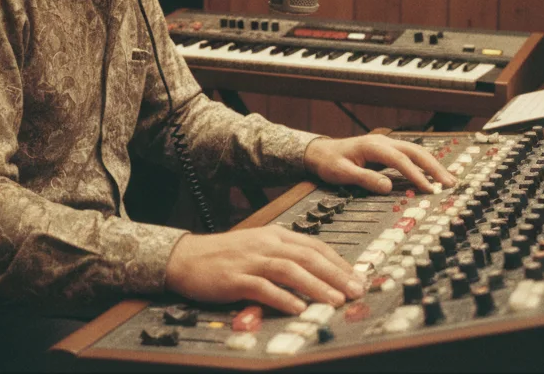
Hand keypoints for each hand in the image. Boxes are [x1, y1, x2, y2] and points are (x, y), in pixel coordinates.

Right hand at [164, 226, 365, 314]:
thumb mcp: (258, 246)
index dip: (338, 261)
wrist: (186, 257)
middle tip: (355, 290)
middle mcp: (265, 244)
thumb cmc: (224, 254)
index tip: (357, 276)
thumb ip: (285, 255)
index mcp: (274, 235)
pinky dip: (282, 298)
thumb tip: (317, 272)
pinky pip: (263, 288)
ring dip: (315, 285)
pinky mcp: (236, 279)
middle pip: (307, 257)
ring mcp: (250, 261)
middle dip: (335, 274)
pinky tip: (297, 307)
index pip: (314, 245)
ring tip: (335, 299)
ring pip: (289, 270)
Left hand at [303, 134, 457, 193]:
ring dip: (433, 165)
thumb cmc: (329, 162)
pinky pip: (411, 156)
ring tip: (449, 181)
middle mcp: (383, 142)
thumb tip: (387, 187)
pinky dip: (425, 164)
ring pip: (416, 152)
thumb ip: (364, 178)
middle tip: (450, 184)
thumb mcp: (342, 173)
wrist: (320, 152)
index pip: (400, 159)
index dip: (416, 174)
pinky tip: (434, 174)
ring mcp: (387, 145)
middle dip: (434, 167)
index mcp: (372, 146)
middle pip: (415, 151)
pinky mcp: (388, 151)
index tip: (428, 189)